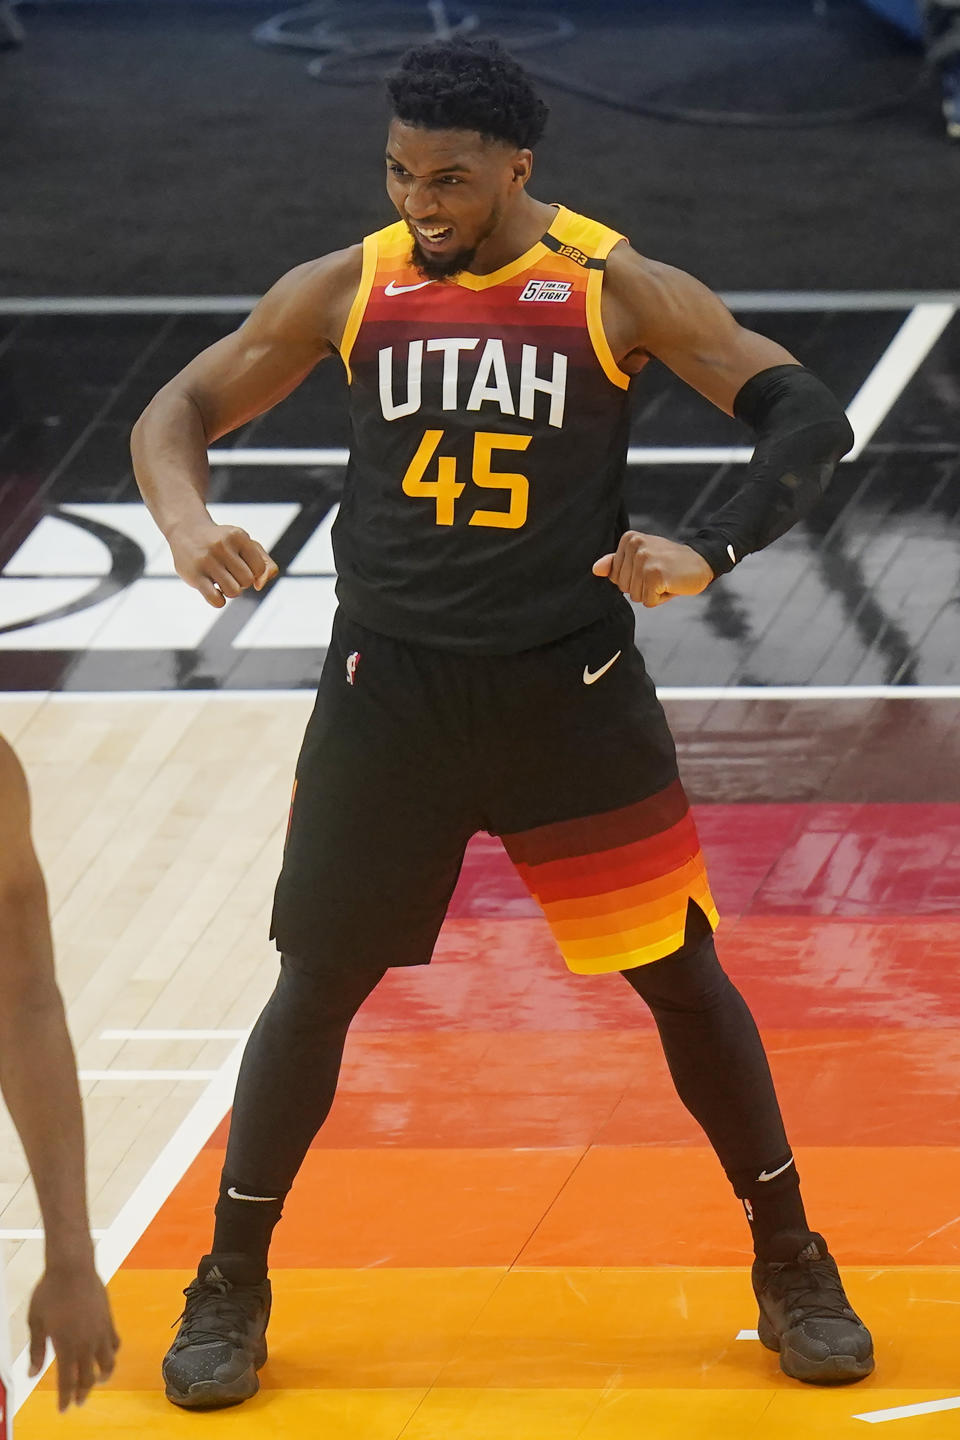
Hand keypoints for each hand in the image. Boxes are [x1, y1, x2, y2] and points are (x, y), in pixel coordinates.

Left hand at [27, 1263, 119, 1410]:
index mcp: (66, 1345)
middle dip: (83, 1392)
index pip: (67, 1381)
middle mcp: (86, 1342)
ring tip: (98, 1380)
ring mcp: (100, 1330)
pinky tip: (108, 1354)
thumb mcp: (36, 1322)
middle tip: (79, 1401)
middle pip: (88, 1376)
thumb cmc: (49, 1292)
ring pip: (107, 1362)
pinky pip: (114, 1342)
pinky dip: (111, 1352)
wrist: (72, 1267)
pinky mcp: (109, 1318)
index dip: (66, 1398)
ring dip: (103, 1375)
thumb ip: (37, 1349)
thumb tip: (32, 1373)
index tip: (64, 1409)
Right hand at [167, 517, 279, 608]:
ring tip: (222, 580)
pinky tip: (214, 591)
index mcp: (238, 536)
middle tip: (230, 573)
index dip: (253, 572)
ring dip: (230, 591)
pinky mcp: (194, 575)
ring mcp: (207, 560)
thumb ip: (265, 563)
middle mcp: (222, 545)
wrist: (186, 531)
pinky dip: (219, 601)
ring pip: (234, 592)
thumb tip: (260, 585)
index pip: (260, 568)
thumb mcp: (246, 544)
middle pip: (247, 581)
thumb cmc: (223, 542)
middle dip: (241, 582)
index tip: (242, 565)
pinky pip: (216, 600)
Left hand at [593, 532, 713, 607]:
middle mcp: (635, 546)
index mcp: (629, 539)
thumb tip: (595, 569)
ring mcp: (645, 560)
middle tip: (660, 574)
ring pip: (635, 596)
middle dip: (642, 588)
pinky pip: (648, 601)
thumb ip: (617, 563)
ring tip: (665, 578)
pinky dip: (661, 598)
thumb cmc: (669, 563)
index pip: (615, 577)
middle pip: (623, 588)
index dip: (634, 579)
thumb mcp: (642, 559)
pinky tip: (671, 584)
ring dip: (652, 593)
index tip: (651, 567)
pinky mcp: (655, 575)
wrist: (702, 562)